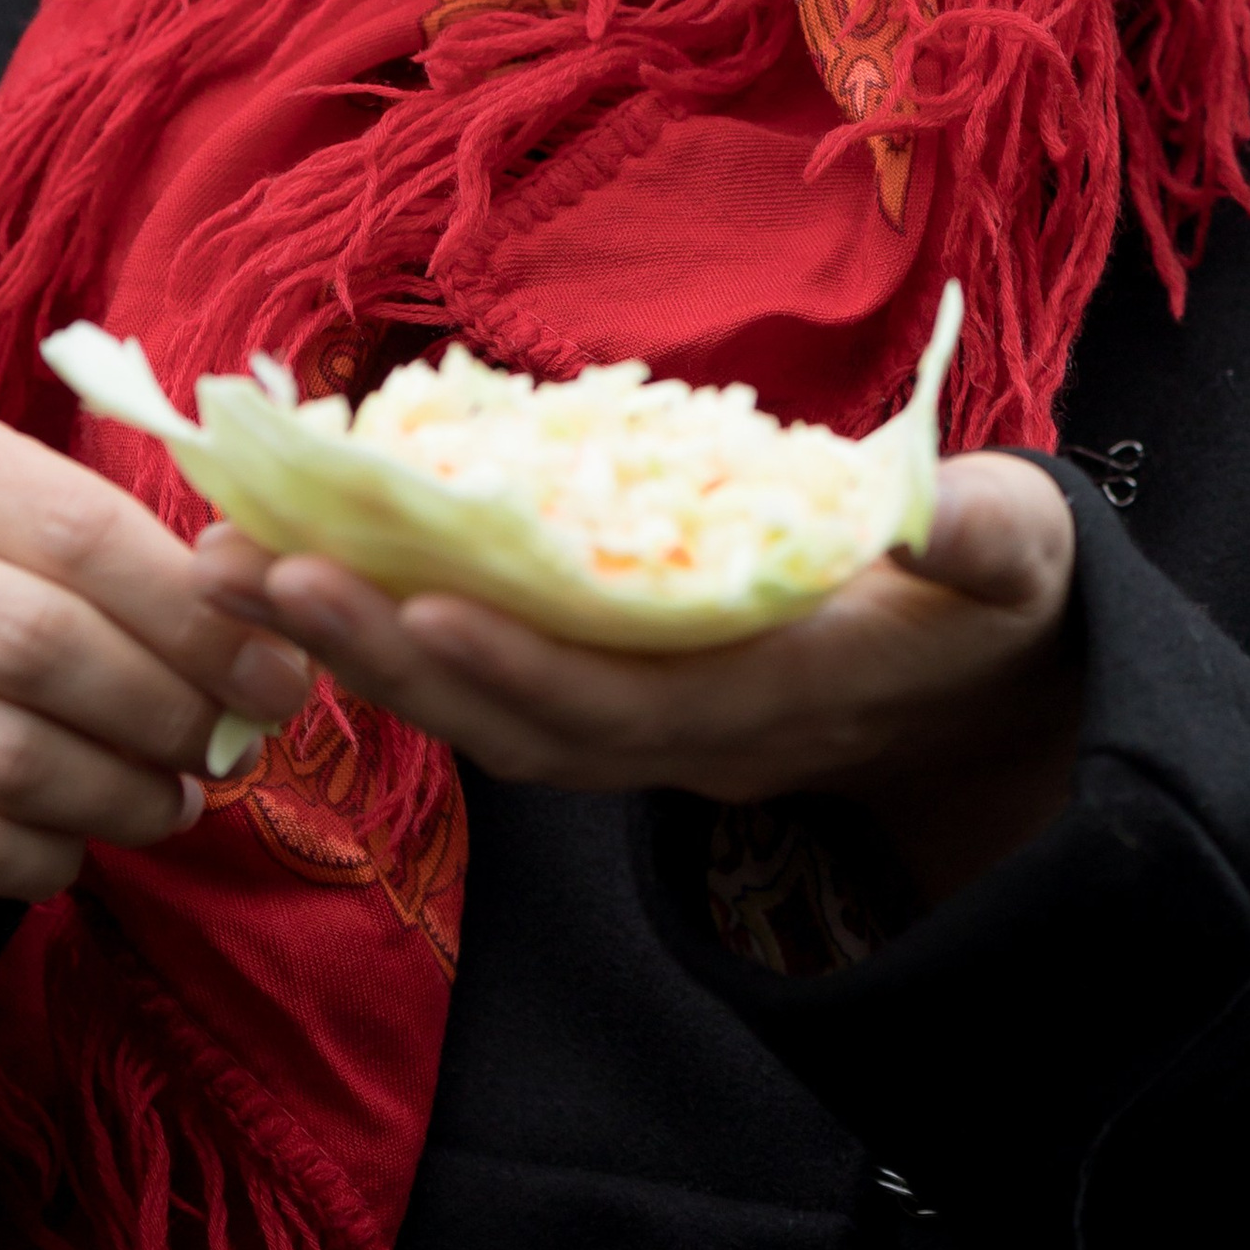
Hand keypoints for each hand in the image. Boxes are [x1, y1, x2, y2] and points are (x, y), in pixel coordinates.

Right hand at [0, 410, 311, 1028]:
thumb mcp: (44, 522)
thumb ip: (152, 555)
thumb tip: (276, 611)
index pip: (83, 532)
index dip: (198, 614)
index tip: (281, 674)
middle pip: (44, 646)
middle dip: (168, 709)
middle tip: (236, 746)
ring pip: (8, 759)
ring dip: (122, 794)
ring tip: (178, 797)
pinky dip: (47, 856)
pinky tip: (83, 840)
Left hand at [194, 454, 1081, 903]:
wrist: (985, 693)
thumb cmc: (995, 599)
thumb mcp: (1018, 559)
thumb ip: (983, 538)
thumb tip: (951, 514)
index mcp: (779, 693)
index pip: (629, 700)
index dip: (523, 663)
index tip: (419, 600)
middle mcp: (689, 736)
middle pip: (512, 718)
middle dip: (381, 652)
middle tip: (251, 571)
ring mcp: (644, 729)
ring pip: (480, 713)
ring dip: (354, 650)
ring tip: (231, 568)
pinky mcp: (612, 701)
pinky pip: (488, 686)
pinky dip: (394, 640)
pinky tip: (306, 579)